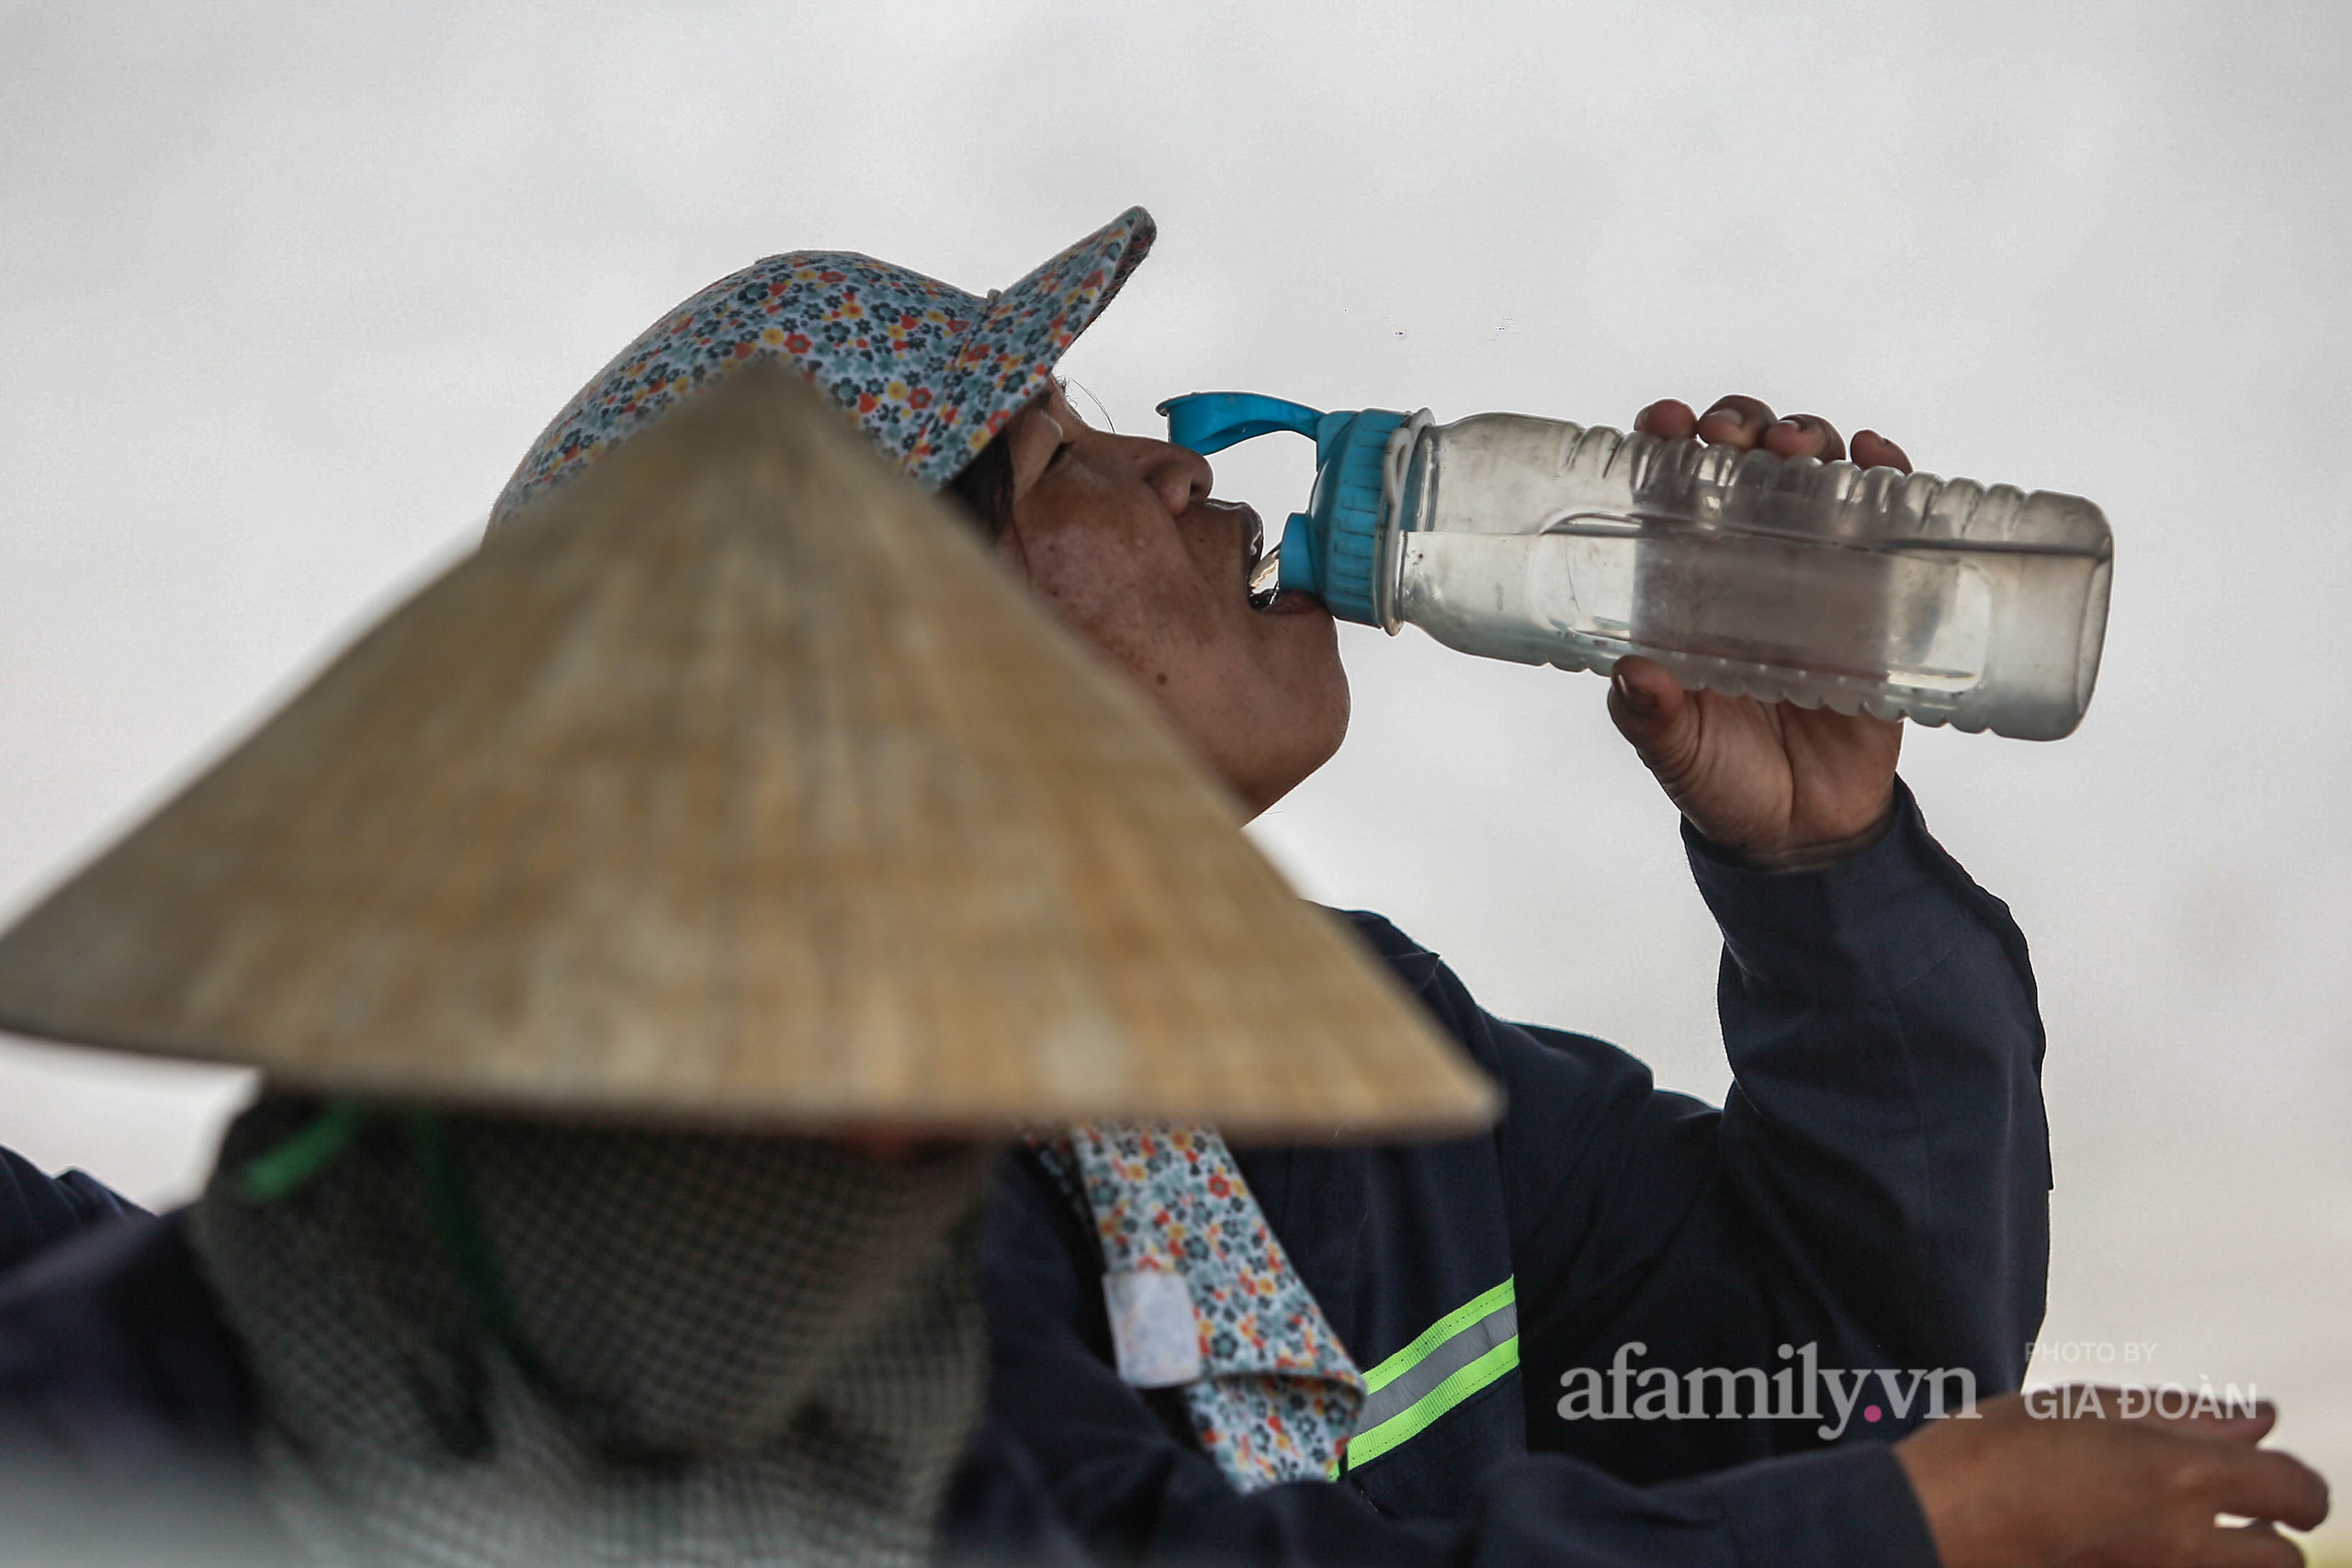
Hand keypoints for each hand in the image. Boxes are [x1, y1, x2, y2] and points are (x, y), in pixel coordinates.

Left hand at [1609, 395, 1910, 868]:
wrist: (1805, 833)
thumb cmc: (1721, 781)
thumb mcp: (1676, 751)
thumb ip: (1651, 718)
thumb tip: (1634, 674)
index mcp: (1680, 587)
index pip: (1668, 490)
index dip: (1665, 443)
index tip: (1666, 424)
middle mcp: (1743, 564)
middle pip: (1743, 463)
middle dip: (1741, 428)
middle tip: (1737, 438)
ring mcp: (1812, 573)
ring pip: (1812, 476)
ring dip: (1808, 440)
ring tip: (1801, 450)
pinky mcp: (1875, 597)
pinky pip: (1886, 521)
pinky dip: (1887, 476)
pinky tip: (1879, 459)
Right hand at [1896, 1390, 2329, 1567]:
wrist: (1927, 1529)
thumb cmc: (1986, 1457)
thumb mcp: (2078, 1408)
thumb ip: (2176, 1412)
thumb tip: (2257, 1417)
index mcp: (2177, 1475)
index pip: (2294, 1489)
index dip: (2296, 1485)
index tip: (2275, 1481)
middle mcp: (2183, 1542)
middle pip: (2284, 1558)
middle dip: (2269, 1534)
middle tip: (2227, 1513)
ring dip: (2232, 1560)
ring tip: (2183, 1534)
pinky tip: (2137, 1546)